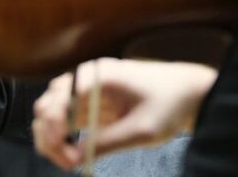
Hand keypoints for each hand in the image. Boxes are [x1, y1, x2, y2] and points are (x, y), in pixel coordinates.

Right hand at [32, 58, 217, 169]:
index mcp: (98, 75)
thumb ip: (106, 143)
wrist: (190, 93)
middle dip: (49, 136)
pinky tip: (72, 157)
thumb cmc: (170, 103)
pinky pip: (65, 122)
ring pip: (50, 114)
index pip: (59, 97)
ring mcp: (87, 92)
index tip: (66, 154)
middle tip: (69, 163)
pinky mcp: (91, 106)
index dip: (54, 126)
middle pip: (47, 104)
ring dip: (51, 139)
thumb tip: (74, 158)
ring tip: (70, 163)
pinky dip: (62, 140)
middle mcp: (86, 79)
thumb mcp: (141, 129)